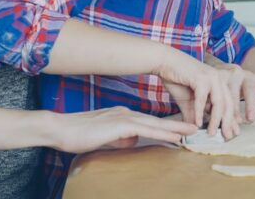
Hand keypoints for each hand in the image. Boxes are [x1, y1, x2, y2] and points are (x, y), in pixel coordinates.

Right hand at [47, 106, 196, 153]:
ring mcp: (123, 117)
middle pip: (156, 120)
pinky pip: (146, 130)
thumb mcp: (104, 137)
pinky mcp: (120, 125)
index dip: (165, 126)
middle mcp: (126, 113)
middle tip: (195, 126)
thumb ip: (119, 137)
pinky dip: (162, 133)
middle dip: (177, 124)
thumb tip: (132, 141)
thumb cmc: (77, 135)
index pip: (148, 121)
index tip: (181, 130)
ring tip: (192, 130)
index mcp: (122, 115)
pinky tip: (175, 136)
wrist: (59, 129)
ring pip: (155, 124)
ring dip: (175, 128)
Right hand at [155, 50, 239, 139]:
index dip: (231, 120)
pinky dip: (199, 112)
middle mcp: (219, 79)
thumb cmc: (176, 79)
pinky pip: (202, 99)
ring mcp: (211, 77)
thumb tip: (195, 130)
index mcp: (219, 82)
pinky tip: (197, 123)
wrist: (164, 62)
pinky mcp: (201, 77)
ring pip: (218, 102)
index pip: (229, 104)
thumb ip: (194, 114)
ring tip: (211, 133)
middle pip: (228, 104)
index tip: (232, 133)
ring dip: (215, 120)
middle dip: (228, 123)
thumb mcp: (188, 101)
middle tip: (228, 137)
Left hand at [209, 61, 254, 121]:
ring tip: (250, 118)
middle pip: (233, 94)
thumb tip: (212, 127)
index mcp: (218, 79)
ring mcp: (244, 75)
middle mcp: (231, 75)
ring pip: (248, 89)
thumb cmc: (218, 86)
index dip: (220, 114)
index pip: (220, 98)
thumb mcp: (212, 93)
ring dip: (249, 105)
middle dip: (234, 111)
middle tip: (236, 124)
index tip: (222, 126)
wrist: (224, 69)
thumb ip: (212, 107)